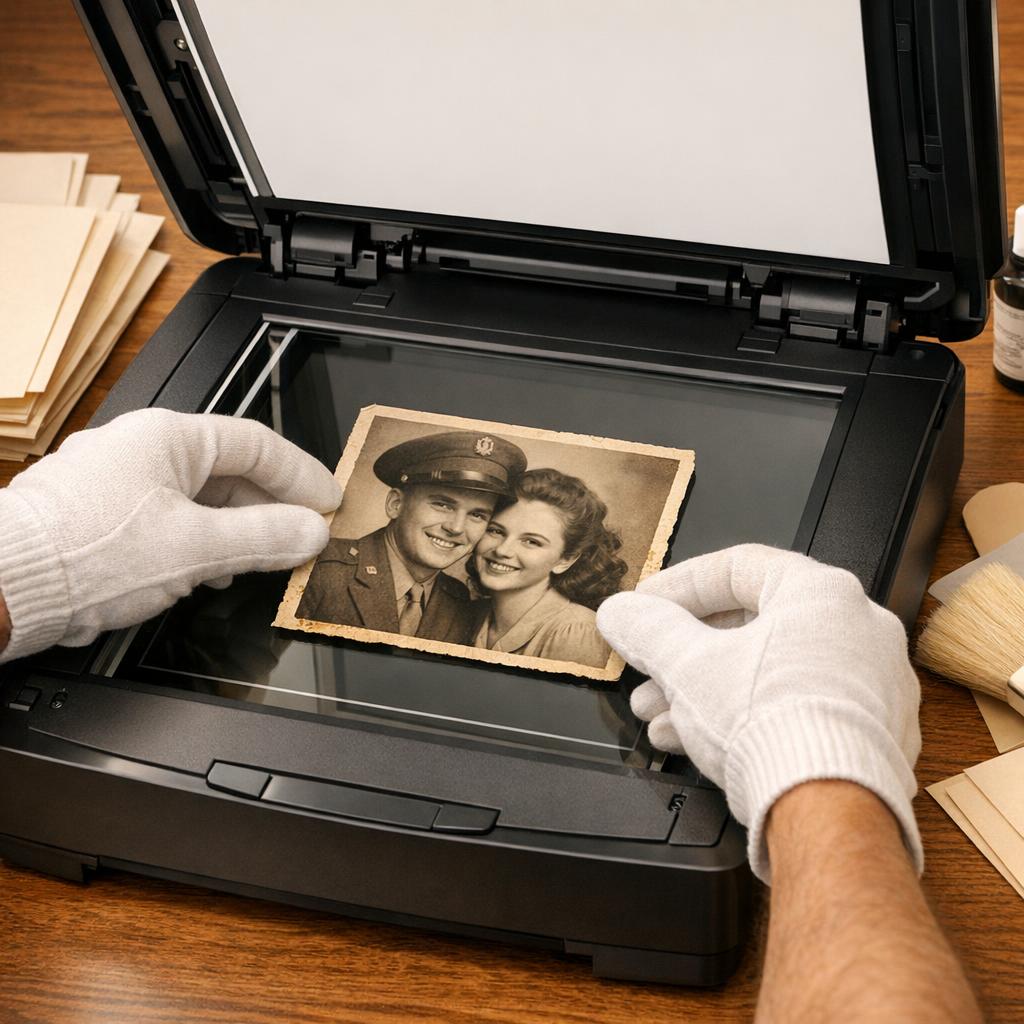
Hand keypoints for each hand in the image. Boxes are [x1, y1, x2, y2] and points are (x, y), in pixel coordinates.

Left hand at [0, 409, 340, 660]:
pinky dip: (199, 540)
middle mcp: (141, 447)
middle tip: (301, 538)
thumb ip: (265, 537)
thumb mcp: (198, 548)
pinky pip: (168, 516)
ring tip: (256, 562)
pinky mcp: (99, 512)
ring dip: (236, 529)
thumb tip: (310, 532)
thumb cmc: (88, 556)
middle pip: (230, 470)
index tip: (329, 504)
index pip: (259, 445)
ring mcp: (116, 478)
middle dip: (271, 508)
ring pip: (199, 496)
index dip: (302, 476)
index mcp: (168, 437)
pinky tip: (204, 571)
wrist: (4, 586)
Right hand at [596, 544, 921, 880]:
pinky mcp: (872, 734)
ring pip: (771, 671)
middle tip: (650, 669)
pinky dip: (748, 716)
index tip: (647, 607)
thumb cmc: (776, 728)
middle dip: (686, 653)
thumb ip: (647, 630)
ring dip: (708, 690)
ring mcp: (872, 684)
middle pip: (751, 625)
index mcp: (821, 593)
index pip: (736, 567)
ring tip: (663, 717)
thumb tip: (623, 614)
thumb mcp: (686, 666)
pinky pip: (796, 707)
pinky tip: (701, 742)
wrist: (829, 813)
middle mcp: (858, 630)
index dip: (677, 586)